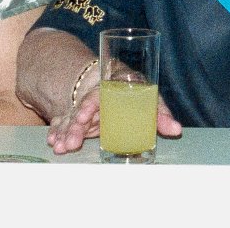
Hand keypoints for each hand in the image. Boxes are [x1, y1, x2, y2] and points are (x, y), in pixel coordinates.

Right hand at [47, 79, 182, 153]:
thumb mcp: (150, 100)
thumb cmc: (136, 92)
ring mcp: (85, 108)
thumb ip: (161, 115)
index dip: (90, 106)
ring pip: (72, 118)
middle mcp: (96, 98)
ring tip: (59, 146)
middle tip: (70, 141)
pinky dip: (58, 132)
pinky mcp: (79, 119)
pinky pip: (65, 124)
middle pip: (82, 109)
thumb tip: (176, 130)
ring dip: (65, 132)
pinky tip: (52, 142)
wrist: (117, 81)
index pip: (99, 95)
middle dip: (74, 125)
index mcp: (112, 88)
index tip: (83, 116)